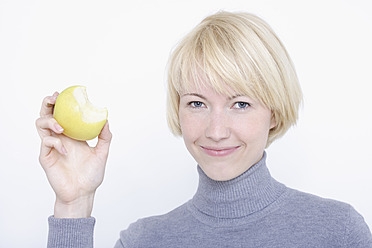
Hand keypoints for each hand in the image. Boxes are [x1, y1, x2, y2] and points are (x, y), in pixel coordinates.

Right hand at [36, 92, 111, 217]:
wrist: (82, 193)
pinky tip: (65, 151)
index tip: (63, 93)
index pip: (62, 114)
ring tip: (61, 126)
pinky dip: (55, 142)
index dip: (59, 103)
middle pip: (47, 115)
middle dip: (47, 104)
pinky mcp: (46, 157)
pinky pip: (46, 143)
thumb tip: (107, 120)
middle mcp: (60, 138)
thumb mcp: (102, 153)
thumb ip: (105, 137)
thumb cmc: (91, 175)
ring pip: (40, 125)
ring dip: (49, 121)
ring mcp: (52, 147)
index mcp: (72, 135)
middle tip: (54, 99)